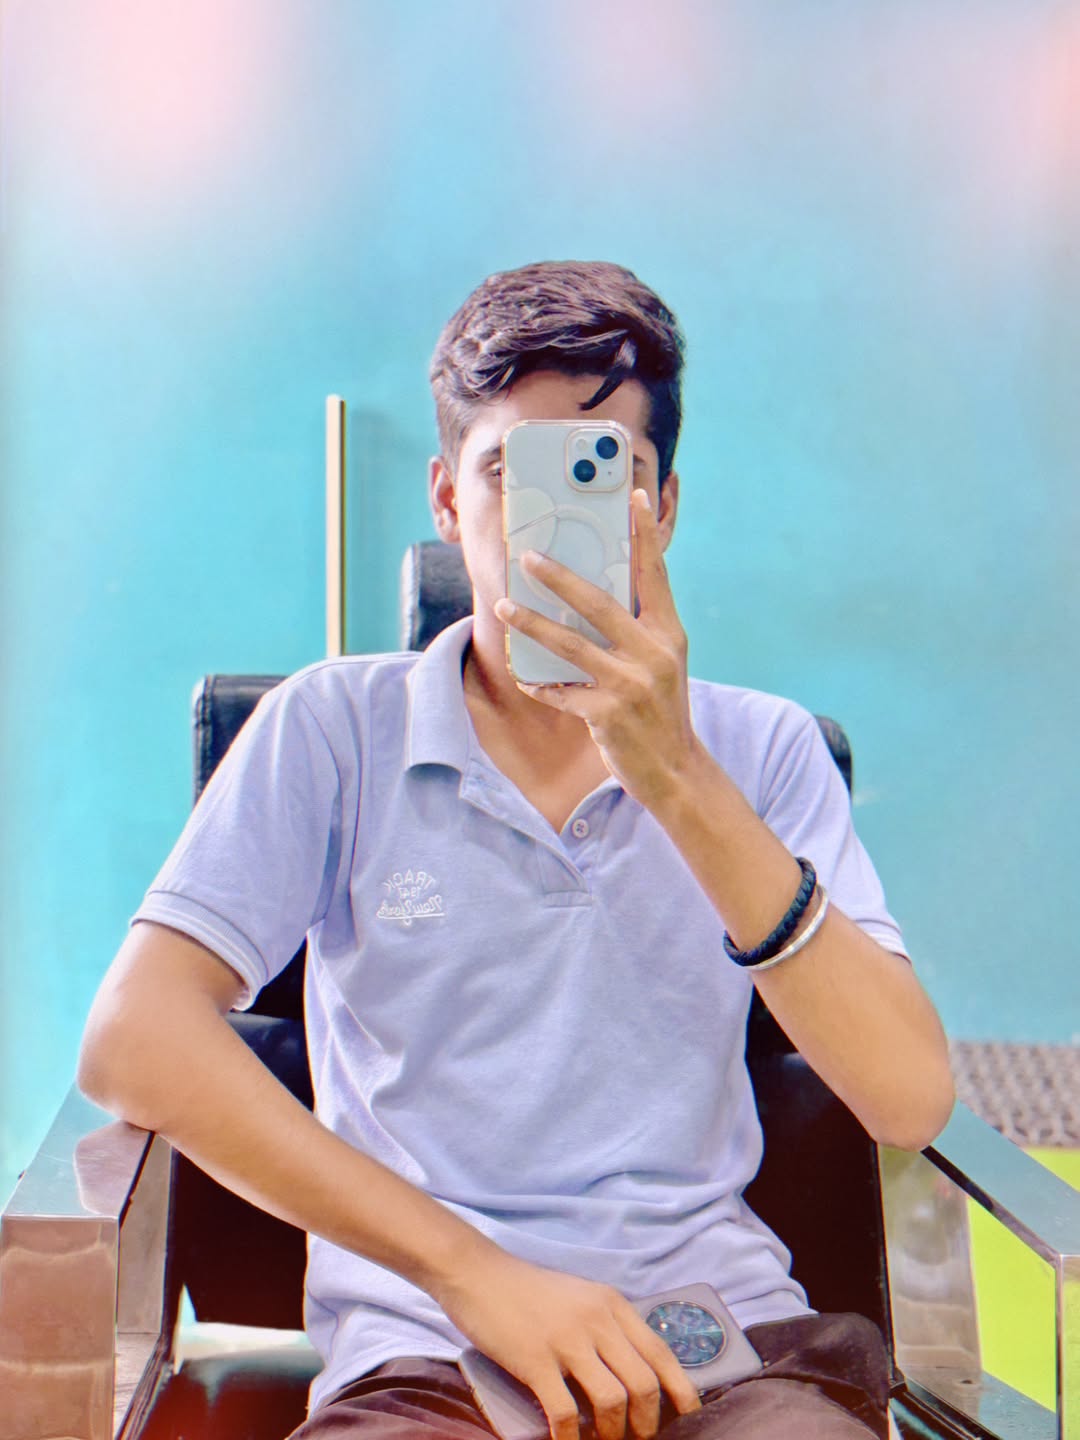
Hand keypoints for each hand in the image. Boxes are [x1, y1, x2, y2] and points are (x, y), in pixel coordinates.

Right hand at [436, 1246, 700, 1439]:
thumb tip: (633, 1375)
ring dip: (615, 1434)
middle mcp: (597, 1319)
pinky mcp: (535, 1359)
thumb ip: (606, 1327)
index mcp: (612, 1303)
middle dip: (648, 1423)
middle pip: (645, 1383)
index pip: (662, 1354)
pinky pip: (566, 1412)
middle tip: (638, 1438)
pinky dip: (572, 1438)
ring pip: (614, 1401)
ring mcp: (566, 1339)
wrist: (477, 1272)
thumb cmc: (527, 1291)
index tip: (685, 1419)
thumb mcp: (579, 1297)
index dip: (681, 1393)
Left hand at [494, 489, 700, 810]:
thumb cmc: (662, 712)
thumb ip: (637, 631)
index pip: (655, 575)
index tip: (632, 496)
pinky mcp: (608, 714)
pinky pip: (561, 692)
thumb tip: (593, 595)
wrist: (676, 771)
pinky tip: (523, 677)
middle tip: (529, 558)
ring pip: (570, 645)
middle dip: (560, 578)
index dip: (644, 534)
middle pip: (599, 604)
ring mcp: (631, 684)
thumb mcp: (663, 664)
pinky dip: (540, 684)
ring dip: (532, 624)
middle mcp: (653, 653)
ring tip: (504, 607)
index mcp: (668, 634)